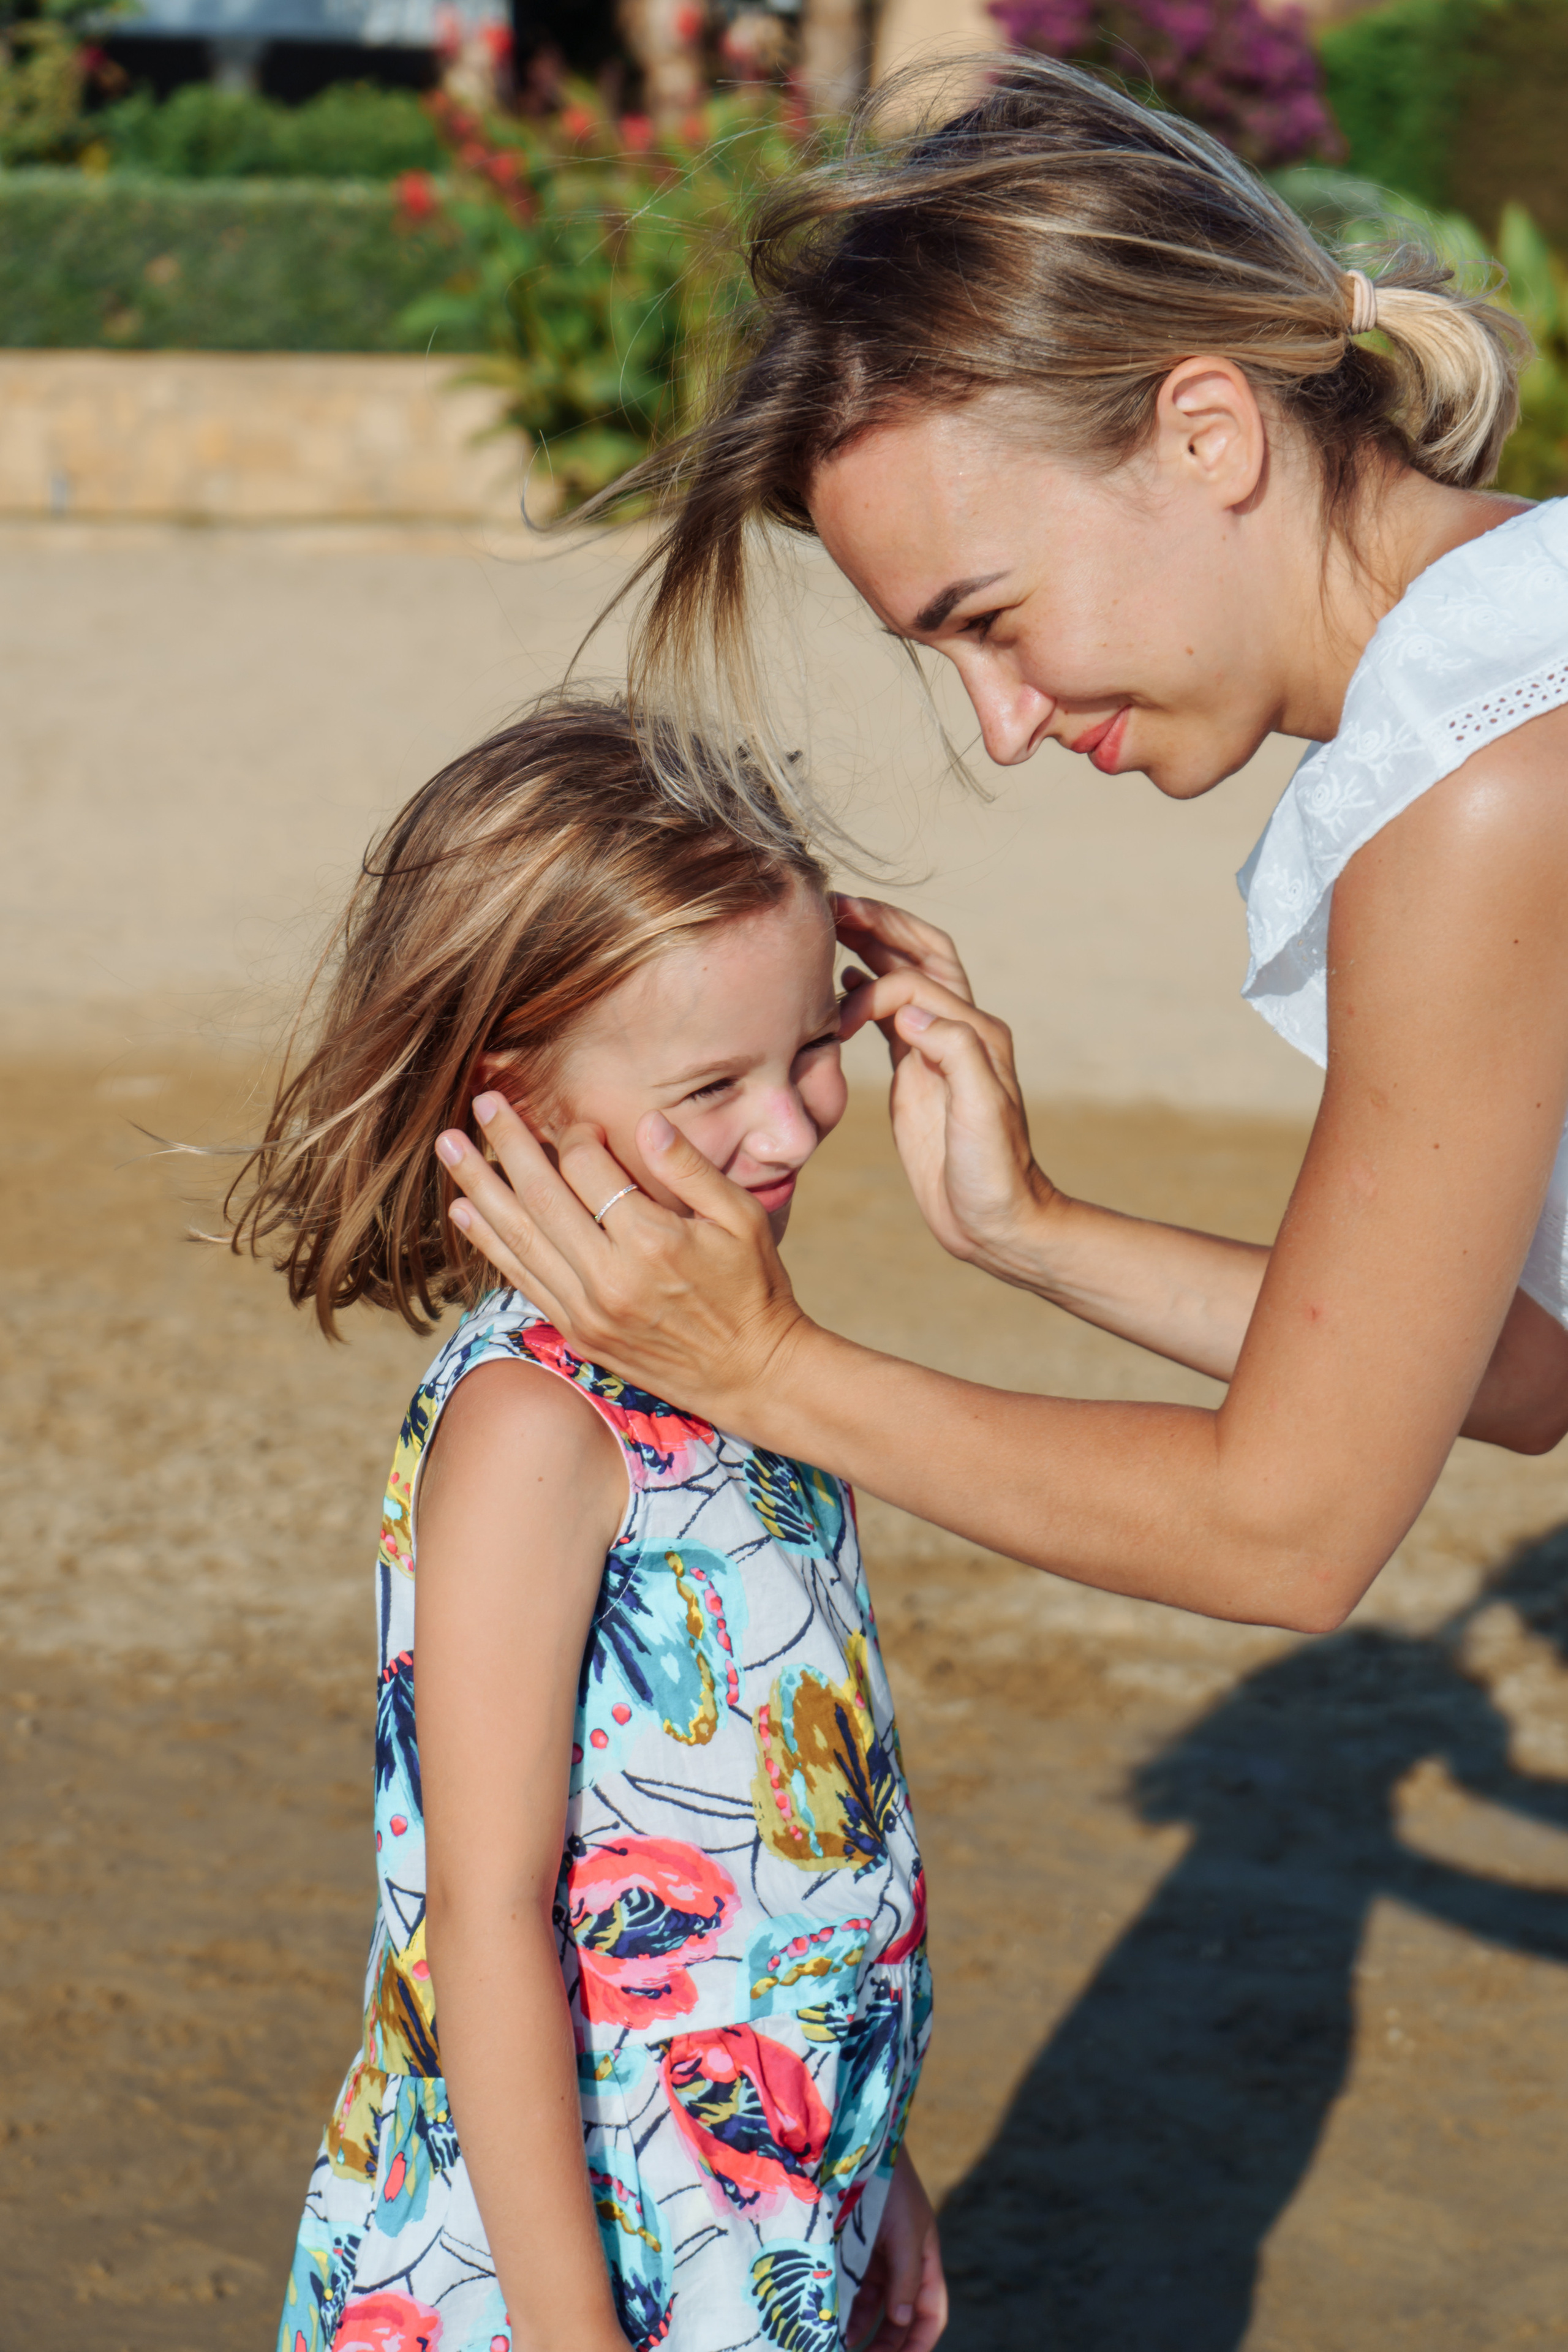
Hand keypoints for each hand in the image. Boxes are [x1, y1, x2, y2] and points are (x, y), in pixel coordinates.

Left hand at [435, 1094, 811, 1426]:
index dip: (578, 1137)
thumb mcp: (744, 1218)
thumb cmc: (755, 1289)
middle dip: (507, 1145)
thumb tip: (647, 1122)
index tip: (579, 1124)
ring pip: (520, 1238)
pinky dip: (490, 1243)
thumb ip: (691, 1169)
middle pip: (542, 1197)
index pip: (591, 1171)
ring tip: (447, 1148)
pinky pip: (523, 1280)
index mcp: (652, 1242)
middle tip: (481, 1104)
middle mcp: (610, 1277)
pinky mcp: (579, 1332)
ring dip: (480, 1187)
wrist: (753, 1374)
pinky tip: (464, 1213)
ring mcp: (588, 1310)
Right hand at [836, 894, 1056, 1282]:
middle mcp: (958, 1031)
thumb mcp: (981, 1112)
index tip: (839, 1020)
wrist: (995, 1219)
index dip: (875, 989)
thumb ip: (955, 1053)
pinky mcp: (917, 1070)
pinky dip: (864, 990)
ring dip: (871, 947)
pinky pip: (889, 1014)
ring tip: (829, 926)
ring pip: (905, 976)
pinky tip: (838, 983)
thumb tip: (908, 1011)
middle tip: (833, 904)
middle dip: (880, 924)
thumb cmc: (994, 1172)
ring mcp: (936, 1049)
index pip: (916, 981)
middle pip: (920, 953)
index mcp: (975, 1033)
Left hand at [845, 2147, 947, 2351]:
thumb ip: (905, 2275)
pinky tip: (828, 2323)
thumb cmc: (891, 2182)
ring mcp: (874, 2256)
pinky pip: (848, 2287)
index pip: (930, 2314)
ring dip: (858, 2330)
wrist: (859, 2141)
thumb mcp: (906, 2230)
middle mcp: (900, 2263)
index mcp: (923, 2260)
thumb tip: (901, 2317)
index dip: (920, 2343)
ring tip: (838, 2347)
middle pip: (898, 2318)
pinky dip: (841, 2308)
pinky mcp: (849, 2248)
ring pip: (870, 2307)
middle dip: (886, 2345)